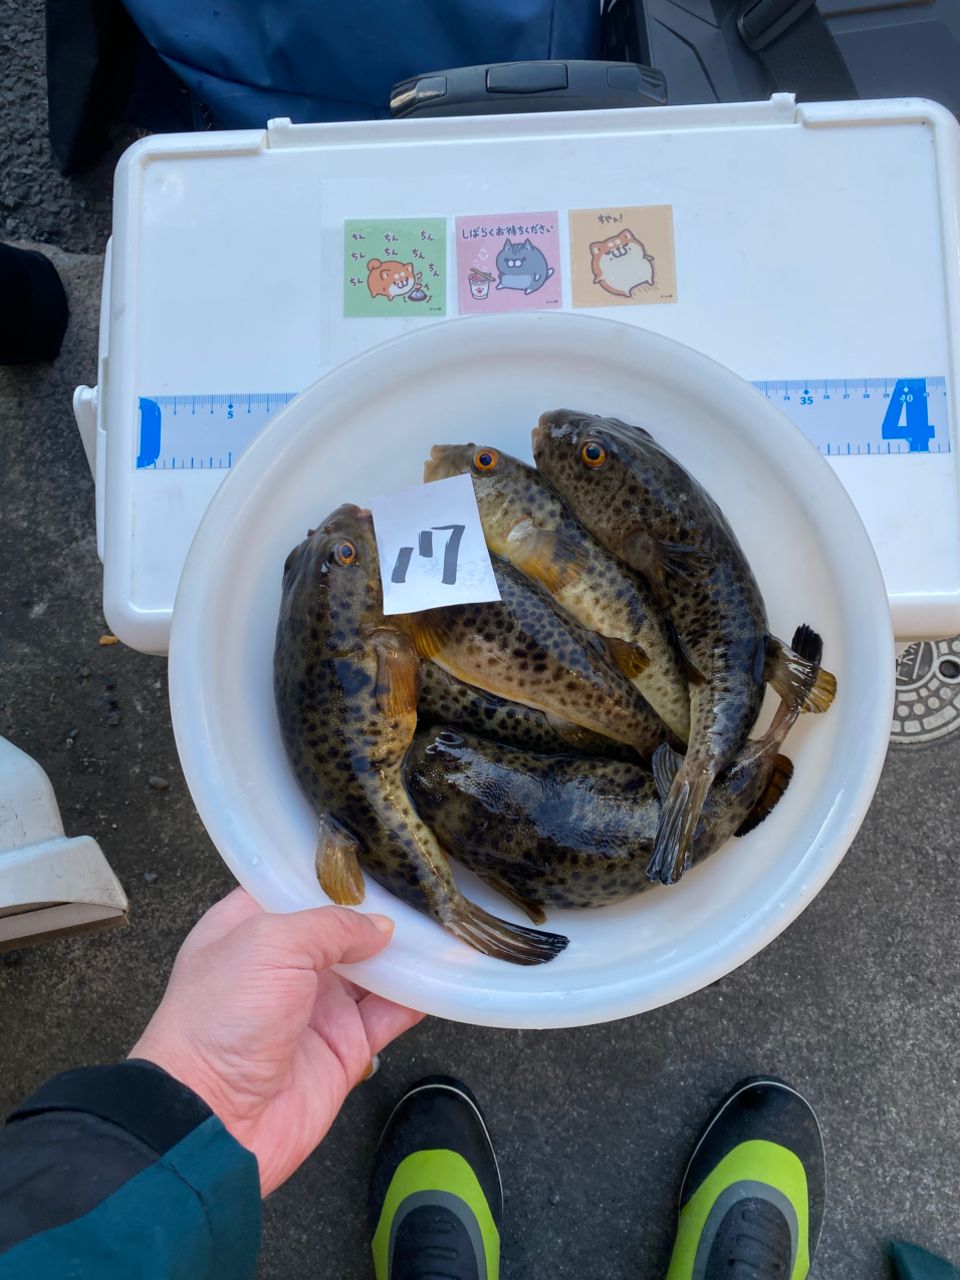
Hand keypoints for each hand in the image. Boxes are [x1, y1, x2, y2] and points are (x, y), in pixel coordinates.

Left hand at [130, 888, 423, 1194]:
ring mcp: (317, 1006)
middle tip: (428, 883)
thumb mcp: (270, 944)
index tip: (380, 853)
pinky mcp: (345, 1047)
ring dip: (408, 952)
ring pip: (374, 969)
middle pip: (343, 927)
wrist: (214, 1120)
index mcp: (249, 928)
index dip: (335, 871)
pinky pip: (390, 1014)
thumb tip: (380, 928)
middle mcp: (284, 963)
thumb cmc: (220, 1018)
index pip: (296, 886)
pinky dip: (419, 996)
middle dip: (381, 909)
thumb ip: (330, 925)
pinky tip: (445, 972)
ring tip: (447, 922)